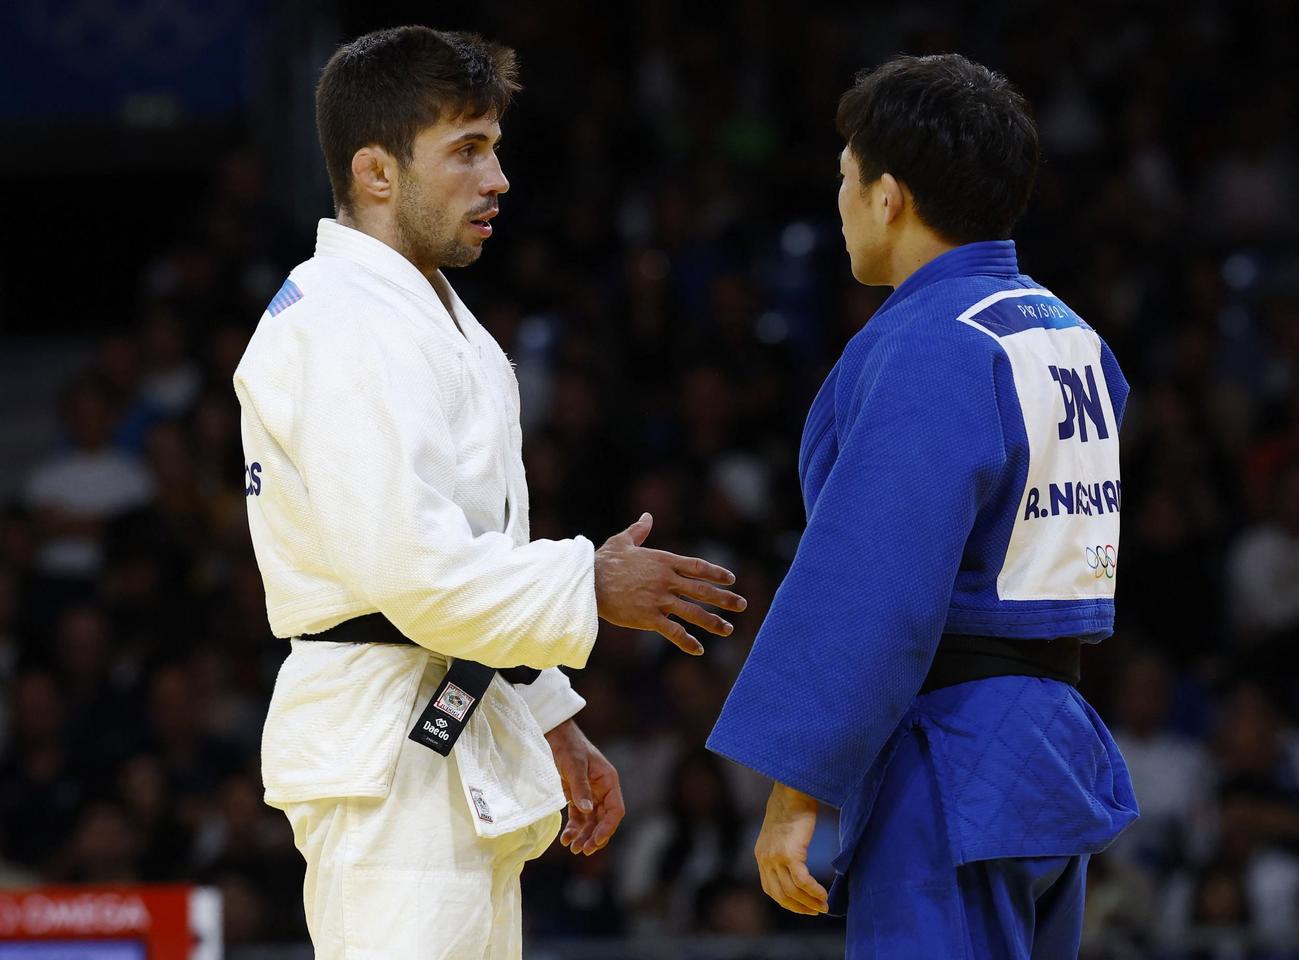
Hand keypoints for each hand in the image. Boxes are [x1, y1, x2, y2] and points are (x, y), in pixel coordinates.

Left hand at [544, 719, 625, 855]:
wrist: (553, 734)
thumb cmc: (568, 745)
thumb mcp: (575, 765)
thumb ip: (580, 787)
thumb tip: (587, 811)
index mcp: (608, 781)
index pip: (615, 810)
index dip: (608, 828)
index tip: (596, 841)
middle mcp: (601, 790)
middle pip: (603, 819)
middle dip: (595, 836)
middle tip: (583, 850)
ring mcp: (589, 794)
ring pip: (591, 822)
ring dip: (584, 836)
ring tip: (574, 848)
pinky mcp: (575, 796)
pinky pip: (578, 817)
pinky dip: (573, 829)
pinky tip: (566, 839)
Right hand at [594, 513, 745, 654]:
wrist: (588, 583)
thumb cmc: (604, 561)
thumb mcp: (623, 541)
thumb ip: (639, 530)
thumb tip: (647, 516)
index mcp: (663, 561)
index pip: (697, 566)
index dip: (716, 573)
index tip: (731, 579)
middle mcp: (666, 580)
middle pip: (702, 590)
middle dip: (724, 598)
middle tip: (742, 605)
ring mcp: (659, 600)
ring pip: (693, 612)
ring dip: (713, 622)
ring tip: (728, 629)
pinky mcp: (649, 618)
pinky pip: (673, 631)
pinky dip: (687, 641)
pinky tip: (699, 649)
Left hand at [755, 782, 828, 914]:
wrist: (792, 791)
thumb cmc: (792, 807)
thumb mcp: (781, 833)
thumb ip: (782, 849)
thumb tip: (796, 863)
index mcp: (761, 856)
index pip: (770, 889)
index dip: (787, 902)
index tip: (803, 906)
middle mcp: (766, 859)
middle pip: (781, 894)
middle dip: (800, 907)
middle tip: (816, 911)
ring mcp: (776, 858)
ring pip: (792, 891)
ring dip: (810, 902)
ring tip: (824, 905)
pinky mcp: (790, 854)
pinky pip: (803, 881)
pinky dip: (814, 891)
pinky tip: (824, 895)